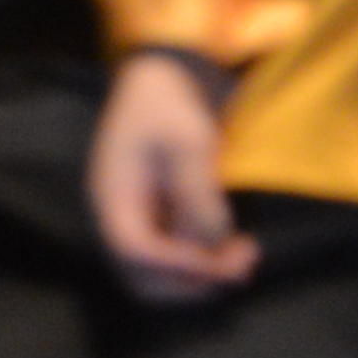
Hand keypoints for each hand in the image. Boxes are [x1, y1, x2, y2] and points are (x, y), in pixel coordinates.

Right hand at [87, 48, 260, 297]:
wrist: (163, 75)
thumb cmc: (169, 102)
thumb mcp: (188, 141)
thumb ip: (198, 194)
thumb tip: (215, 241)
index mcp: (113, 195)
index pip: (135, 250)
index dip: (179, 263)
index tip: (224, 258)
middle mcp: (119, 216)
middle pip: (142, 277)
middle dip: (192, 281)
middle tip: (241, 265)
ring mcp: (136, 218)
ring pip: (158, 276)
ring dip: (201, 276)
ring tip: (244, 256)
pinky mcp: (156, 216)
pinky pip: (172, 258)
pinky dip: (201, 263)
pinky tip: (233, 246)